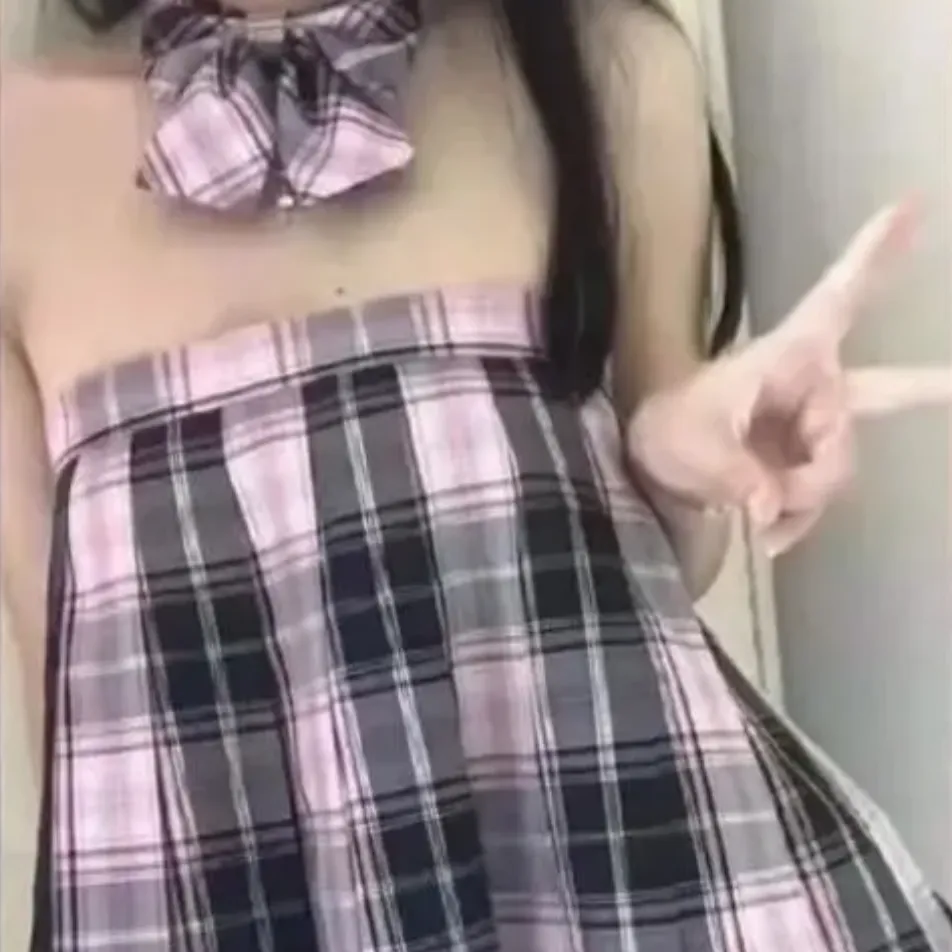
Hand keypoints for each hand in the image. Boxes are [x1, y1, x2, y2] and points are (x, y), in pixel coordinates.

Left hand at [626, 201, 951, 556]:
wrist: (650, 473)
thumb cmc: (666, 433)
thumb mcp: (687, 446)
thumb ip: (732, 473)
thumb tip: (770, 507)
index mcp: (786, 356)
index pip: (837, 300)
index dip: (875, 256)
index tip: (910, 203)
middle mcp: (812, 387)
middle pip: (873, 402)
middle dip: (891, 416)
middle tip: (906, 413)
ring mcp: (812, 430)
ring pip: (837, 470)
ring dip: (797, 499)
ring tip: (746, 510)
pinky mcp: (804, 466)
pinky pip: (819, 500)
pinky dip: (793, 520)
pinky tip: (764, 533)